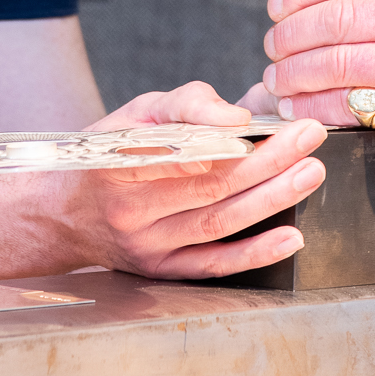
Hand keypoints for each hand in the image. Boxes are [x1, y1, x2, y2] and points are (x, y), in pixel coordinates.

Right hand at [66, 77, 327, 278]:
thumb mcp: (138, 113)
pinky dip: (255, 253)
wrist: (63, 213)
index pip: (187, 152)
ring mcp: (146, 246)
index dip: (238, 142)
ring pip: (218, 223)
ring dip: (271, 200)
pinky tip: (291, 237)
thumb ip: (189, 104)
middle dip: (270, 163)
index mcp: (121, 162)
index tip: (282, 125)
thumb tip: (239, 117)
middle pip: (211, 186)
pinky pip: (213, 265)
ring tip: (310, 175)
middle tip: (311, 141)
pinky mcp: (160, 271)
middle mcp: (131, 209)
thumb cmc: (109, 152)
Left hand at [251, 0, 374, 173]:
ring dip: (293, 74)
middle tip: (274, 47)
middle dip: (289, 35)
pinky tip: (300, 110)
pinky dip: (313, 108)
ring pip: (334, 59)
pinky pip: (348, 105)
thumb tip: (322, 10)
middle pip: (334, 16)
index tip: (279, 5)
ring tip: (279, 82)